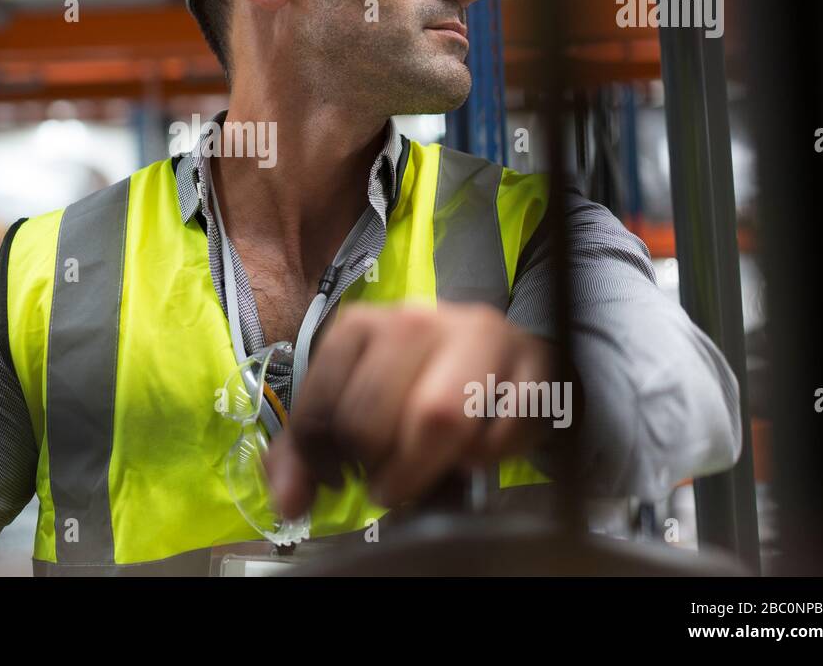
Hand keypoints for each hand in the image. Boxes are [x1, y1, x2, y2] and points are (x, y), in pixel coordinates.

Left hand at [263, 301, 560, 517]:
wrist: (507, 355)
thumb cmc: (420, 381)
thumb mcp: (355, 402)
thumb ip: (307, 450)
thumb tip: (289, 503)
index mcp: (361, 324)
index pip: (320, 406)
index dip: (321, 459)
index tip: (338, 475)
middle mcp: (416, 320)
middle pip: (374, 417)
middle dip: (375, 467)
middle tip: (386, 481)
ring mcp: (479, 337)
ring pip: (437, 417)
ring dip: (424, 468)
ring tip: (423, 480)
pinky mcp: (533, 365)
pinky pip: (500, 433)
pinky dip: (484, 461)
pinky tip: (474, 456)